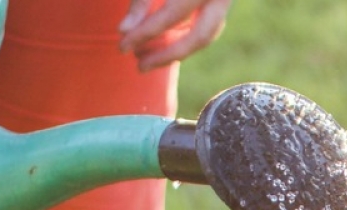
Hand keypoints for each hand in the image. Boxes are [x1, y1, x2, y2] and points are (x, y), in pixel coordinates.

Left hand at [119, 0, 234, 71]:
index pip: (171, 15)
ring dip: (174, 51)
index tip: (122, 46)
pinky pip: (203, 28)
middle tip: (138, 66)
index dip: (144, 33)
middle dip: (167, 55)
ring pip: (205, 36)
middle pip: (200, 37)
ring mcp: (224, 0)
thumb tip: (124, 31)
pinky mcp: (219, 3)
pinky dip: (181, 38)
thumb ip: (141, 0)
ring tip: (143, 58)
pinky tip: (159, 43)